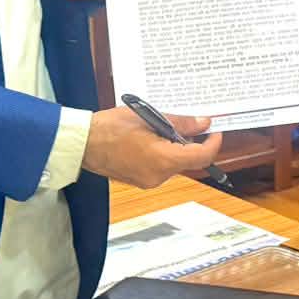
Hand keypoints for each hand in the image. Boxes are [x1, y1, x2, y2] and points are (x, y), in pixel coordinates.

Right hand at [81, 107, 224, 188]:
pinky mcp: (139, 180)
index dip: (213, 144)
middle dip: (192, 142)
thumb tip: (204, 123)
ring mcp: (148, 180)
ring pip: (174, 163)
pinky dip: (163, 153)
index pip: (201, 157)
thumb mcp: (149, 117)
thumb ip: (180, 123)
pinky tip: (152, 137)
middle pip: (188, 160)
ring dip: (175, 146)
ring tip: (162, 126)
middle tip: (189, 123)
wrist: (82, 143)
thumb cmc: (110, 128)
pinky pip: (161, 167)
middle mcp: (158, 176)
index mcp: (162, 160)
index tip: (216, 131)